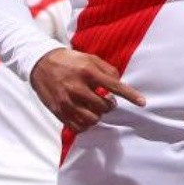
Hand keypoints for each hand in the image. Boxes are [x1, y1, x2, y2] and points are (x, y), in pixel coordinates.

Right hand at [30, 47, 145, 132]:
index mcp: (88, 72)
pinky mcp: (58, 111)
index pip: (115, 86)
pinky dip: (85, 124)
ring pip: (92, 119)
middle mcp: (78, 88)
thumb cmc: (70, 60)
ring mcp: (67, 101)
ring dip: (98, 115)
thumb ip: (108, 70)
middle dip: (109, 105)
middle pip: (104, 106)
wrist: (41, 63)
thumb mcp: (91, 58)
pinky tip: (85, 115)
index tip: (142, 103)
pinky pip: (77, 126)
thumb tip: (119, 82)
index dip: (130, 95)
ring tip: (95, 108)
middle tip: (106, 100)